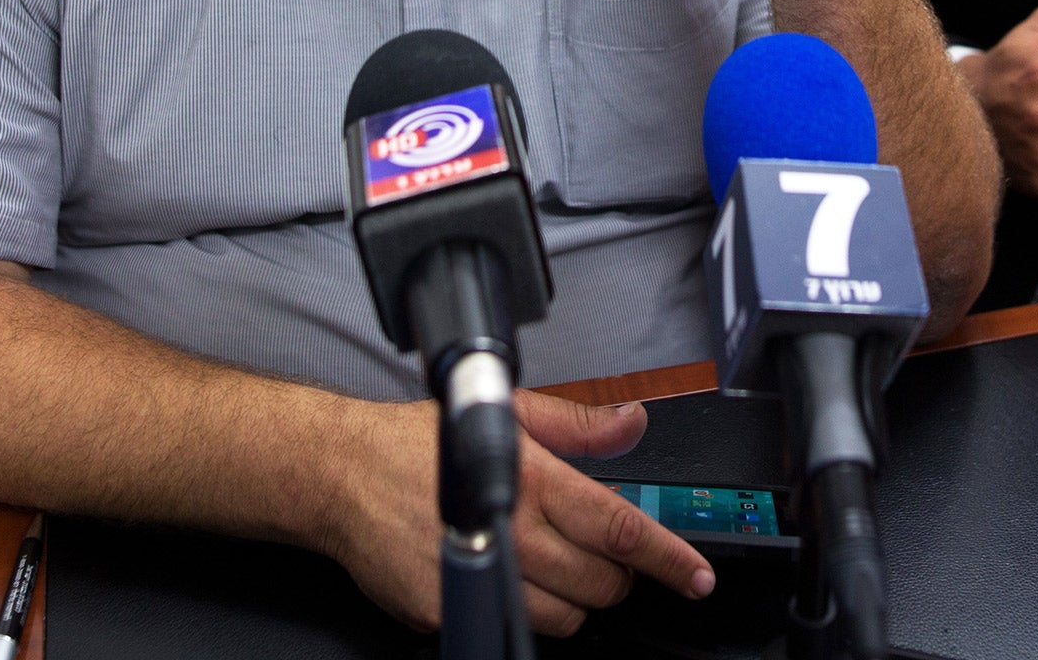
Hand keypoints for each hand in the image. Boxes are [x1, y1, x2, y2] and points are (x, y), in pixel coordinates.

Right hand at [323, 393, 711, 635]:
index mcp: (536, 481)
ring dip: (574, 597)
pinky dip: (525, 609)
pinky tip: (509, 577)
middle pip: (602, 583)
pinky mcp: (450, 608)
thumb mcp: (509, 412)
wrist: (342, 475)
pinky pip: (514, 625)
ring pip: (567, 616)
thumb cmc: (420, 442)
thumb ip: (580, 424)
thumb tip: (633, 422)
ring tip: (550, 563)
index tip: (695, 576)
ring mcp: (481, 577)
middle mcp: (513, 533)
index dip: (667, 558)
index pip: (621, 530)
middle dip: (617, 575)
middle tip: (602, 555)